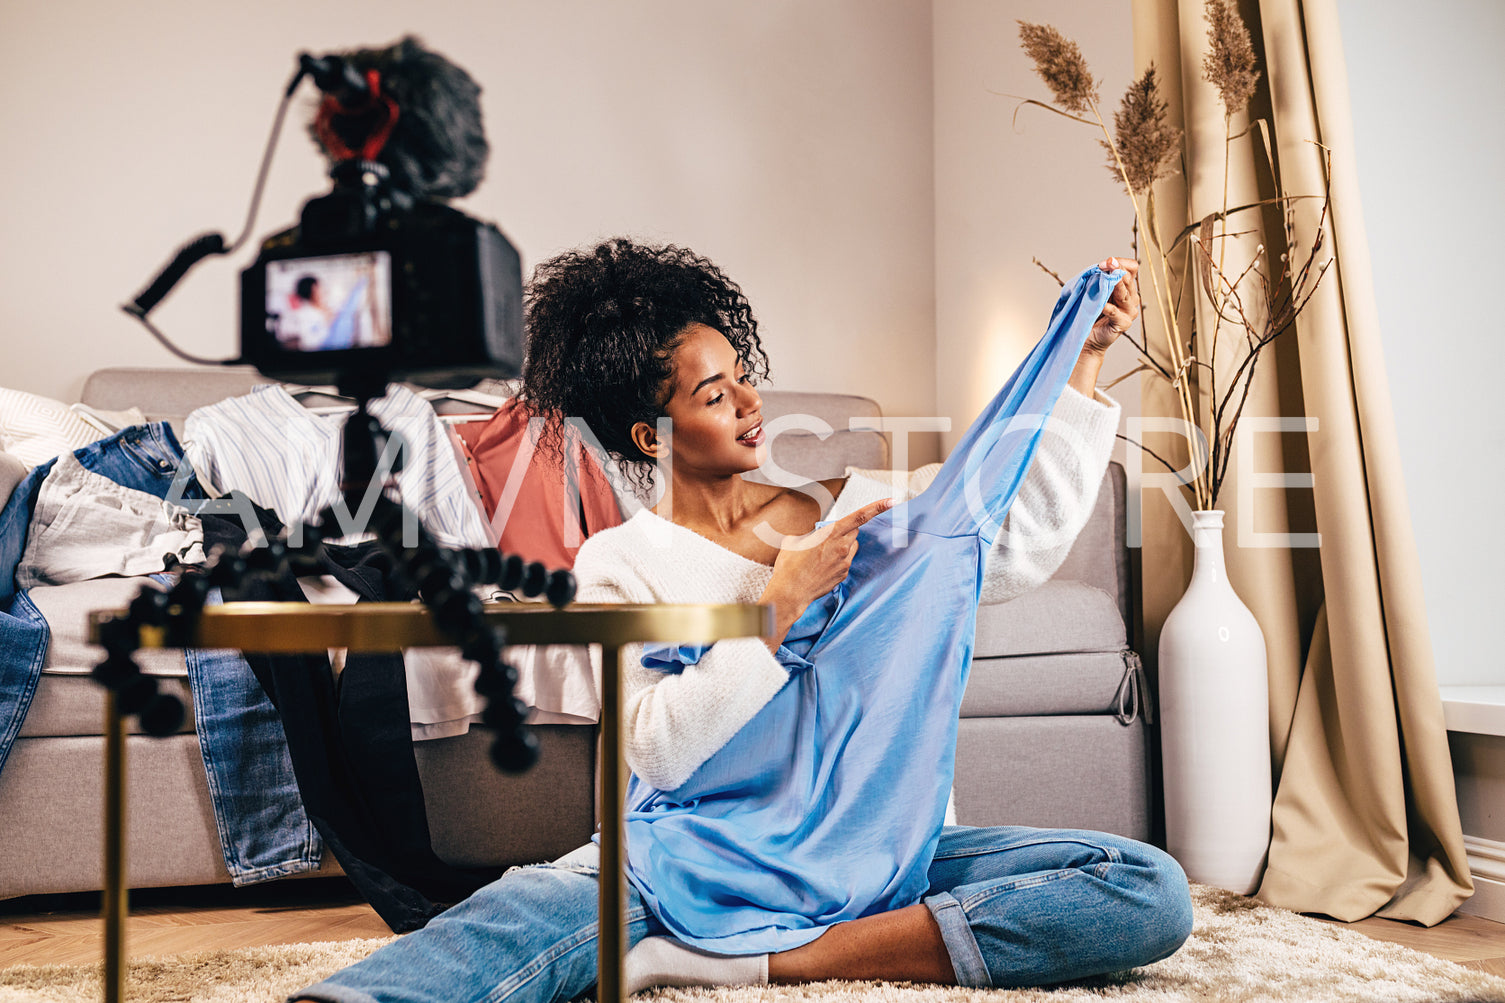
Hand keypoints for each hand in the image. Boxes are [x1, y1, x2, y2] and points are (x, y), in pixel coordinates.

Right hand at [760, 498, 892, 646]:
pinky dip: (838, 560)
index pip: (860, 516)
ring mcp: (845, 562)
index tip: (892, 500)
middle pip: (854, 531)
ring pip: (851, 546)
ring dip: (842, 545)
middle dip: (845, 530)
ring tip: (822, 555)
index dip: (877, 507)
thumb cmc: (789, 565)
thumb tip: (811, 535)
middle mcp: (842, 547)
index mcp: (831, 534)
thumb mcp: (794, 540)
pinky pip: (846, 560)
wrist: (790, 592)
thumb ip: (809, 533)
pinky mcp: (844, 573)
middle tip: (828, 537)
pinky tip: (822, 566)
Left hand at [1085, 257, 1140, 354]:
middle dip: (1115, 269)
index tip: (1104, 263)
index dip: (1119, 263)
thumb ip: (1098, 279)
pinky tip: (1101, 304)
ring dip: (1115, 284)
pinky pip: (1115, 311)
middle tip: (1102, 265)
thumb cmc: (1090, 312)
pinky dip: (1107, 307)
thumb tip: (1101, 266)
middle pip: (1128, 277)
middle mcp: (1131, 297)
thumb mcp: (1093, 291)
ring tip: (1104, 279)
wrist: (1086, 337)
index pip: (1131, 267)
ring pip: (1125, 293)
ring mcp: (1129, 310)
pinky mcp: (1124, 323)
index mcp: (1126, 287)